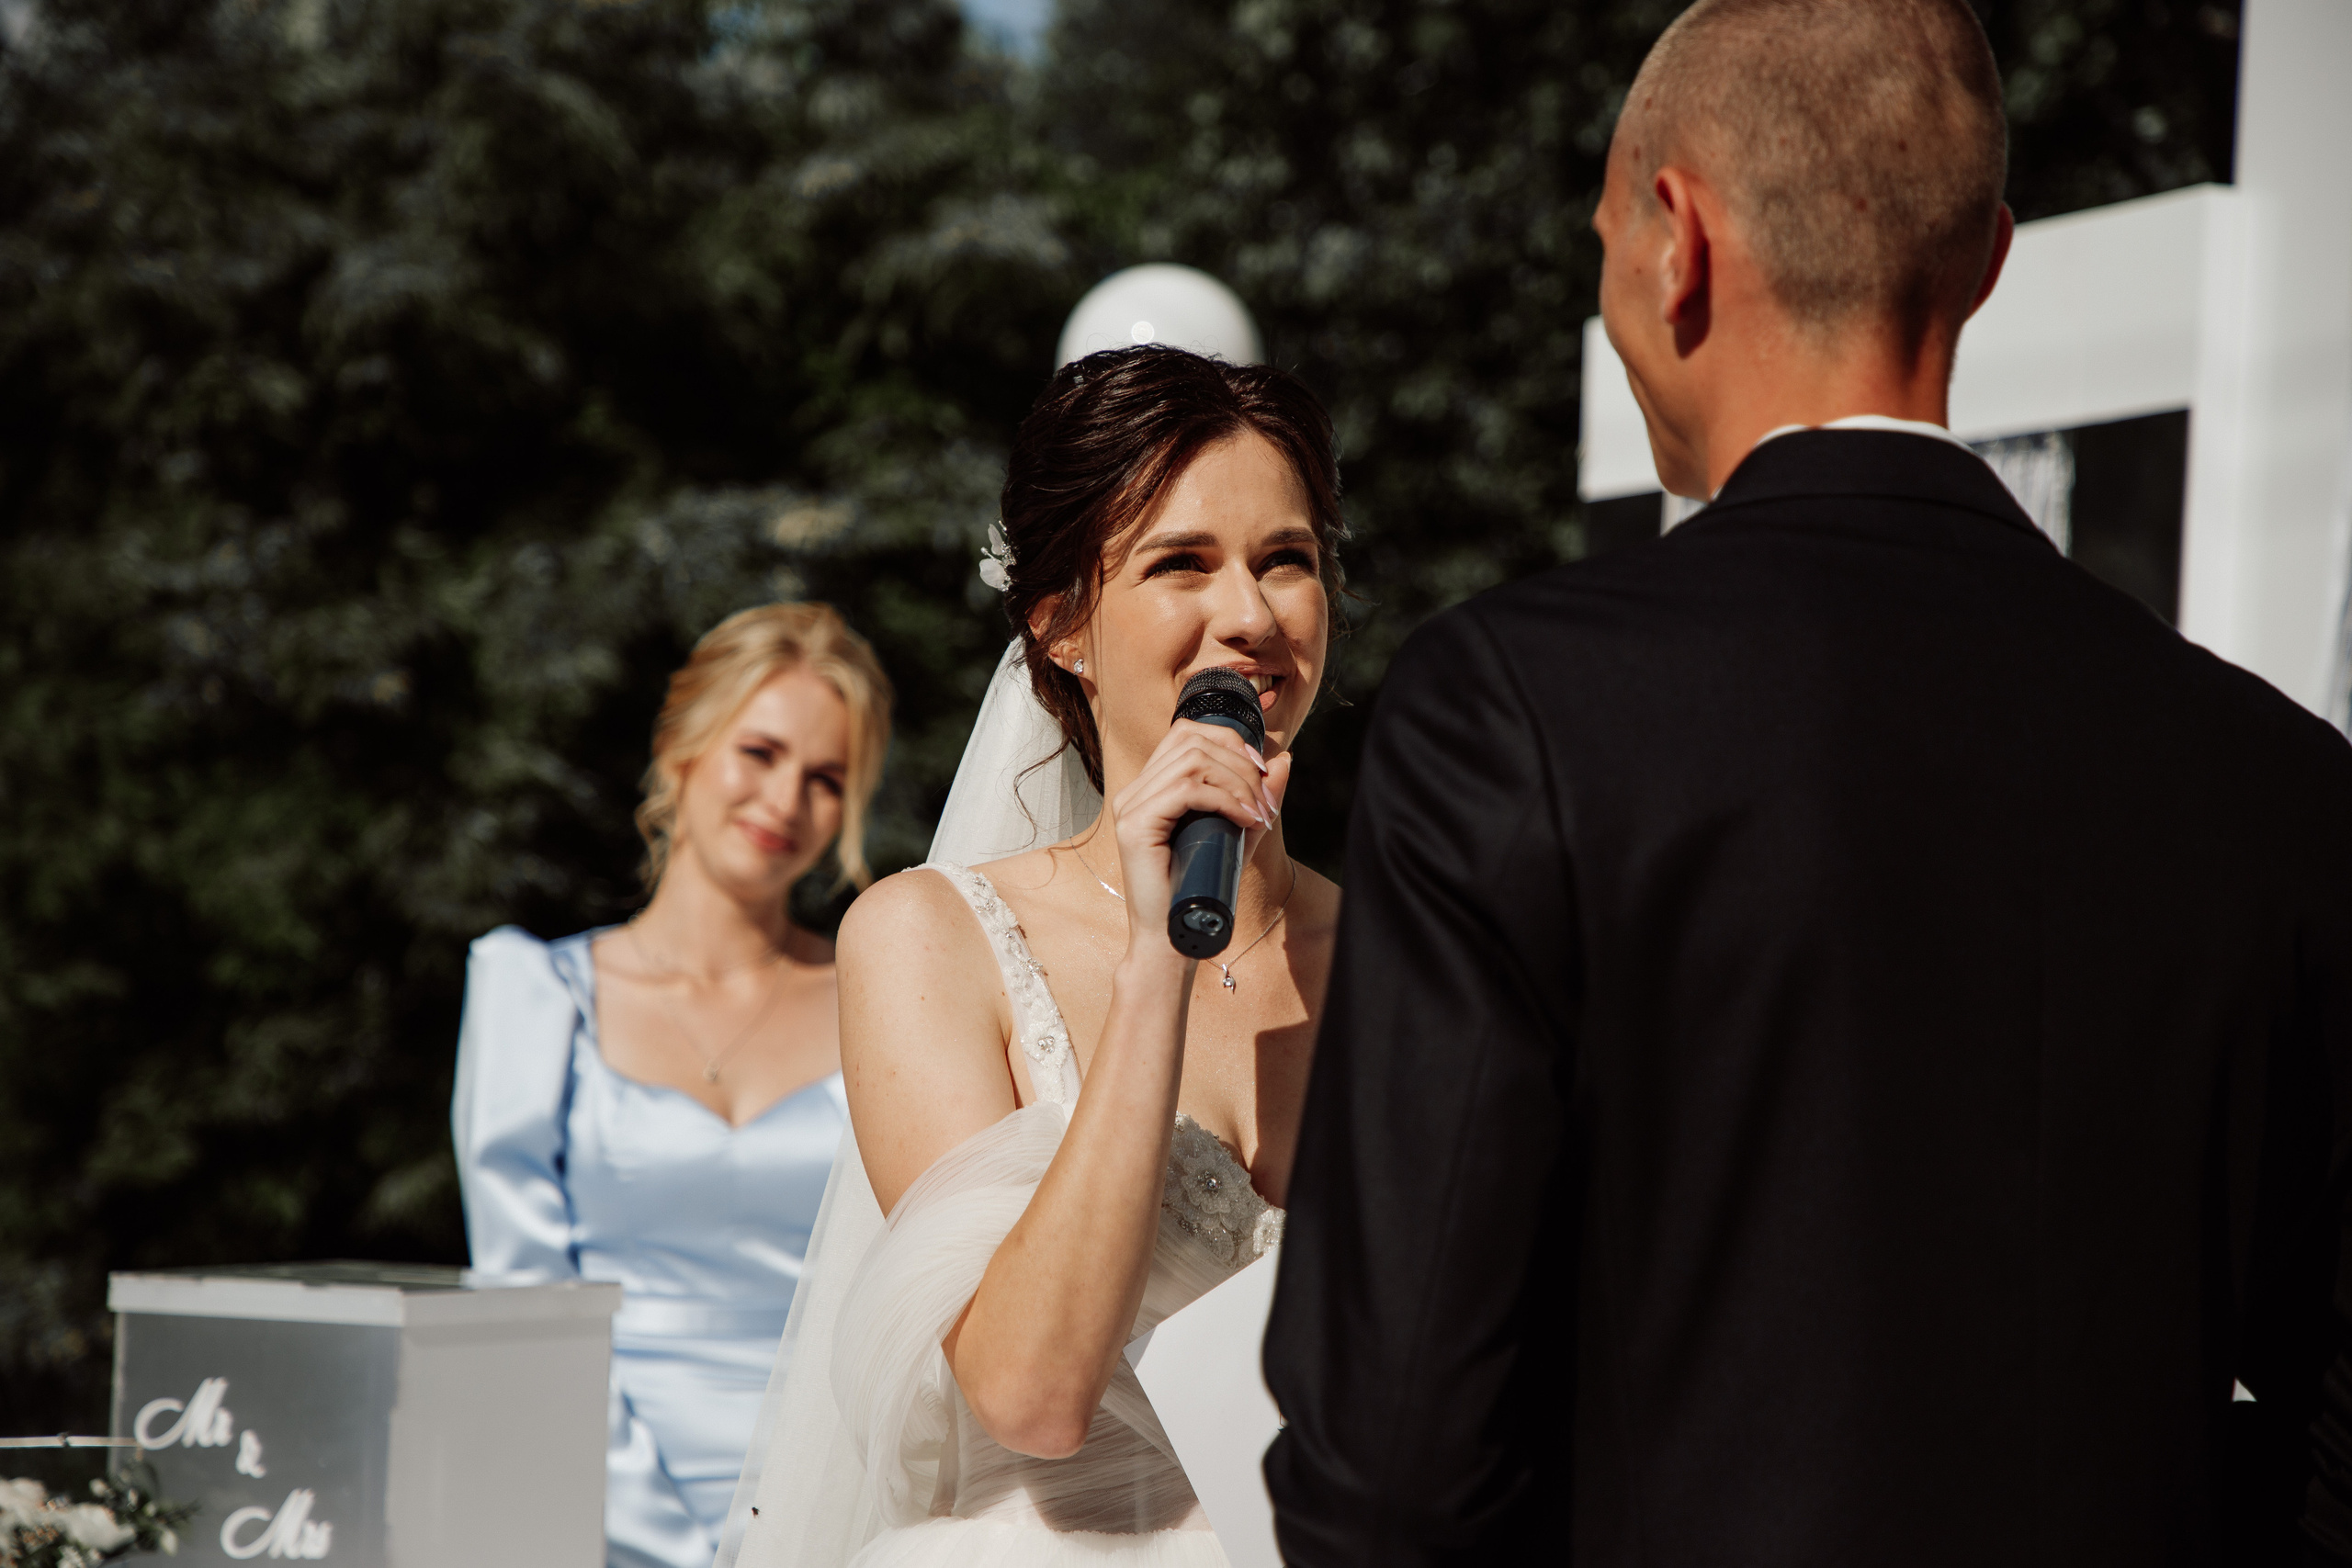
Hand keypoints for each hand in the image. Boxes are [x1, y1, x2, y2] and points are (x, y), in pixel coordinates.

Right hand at [1106, 720, 1290, 964]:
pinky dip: (1224, 800)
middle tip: (1266, 800)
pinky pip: (1186, 791)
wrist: (1173, 937)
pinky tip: (1245, 820)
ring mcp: (1130, 806)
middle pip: (1190, 740)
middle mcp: (1135, 791)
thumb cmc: (1200, 889)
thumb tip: (1284, 759)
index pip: (1185, 733)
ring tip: (1258, 813)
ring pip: (1191, 761)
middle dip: (1239, 763)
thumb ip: (1255, 798)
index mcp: (1150, 788)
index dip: (1228, 740)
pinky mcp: (1135, 826)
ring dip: (1236, 782)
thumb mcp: (1236, 834)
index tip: (1261, 769)